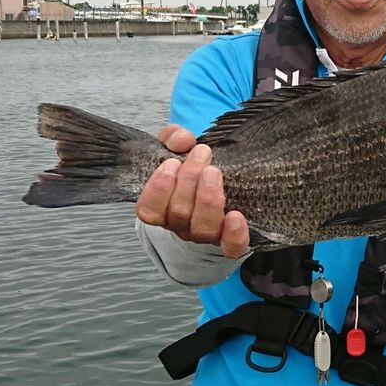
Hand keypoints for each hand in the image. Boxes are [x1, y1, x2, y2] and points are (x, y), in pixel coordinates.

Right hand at [135, 124, 249, 257]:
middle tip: (202, 153)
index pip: (149, 211)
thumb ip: (174, 138)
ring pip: (202, 228)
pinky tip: (236, 216)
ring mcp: (206, 235)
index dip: (158, 189)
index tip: (172, 162)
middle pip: (179, 213)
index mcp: (163, 208)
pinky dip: (233, 234)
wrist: (222, 188)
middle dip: (189, 179)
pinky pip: (231, 247)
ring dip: (207, 198)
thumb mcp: (180, 148)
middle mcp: (182, 226)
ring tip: (213, 171)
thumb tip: (181, 140)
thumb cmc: (195, 169)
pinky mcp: (230, 241)